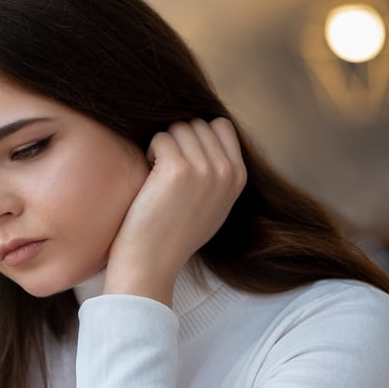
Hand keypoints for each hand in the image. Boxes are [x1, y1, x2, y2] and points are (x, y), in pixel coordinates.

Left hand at [103, 118, 245, 304]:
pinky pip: (161, 138)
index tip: (183, 160)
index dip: (196, 136)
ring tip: (158, 177)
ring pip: (178, 127)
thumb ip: (219, 171)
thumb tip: (210, 130)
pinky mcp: (178, 169)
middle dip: (178, 140)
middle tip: (166, 171)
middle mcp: (226, 171)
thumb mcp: (213, 203)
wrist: (152, 264)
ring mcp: (204, 169)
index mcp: (239, 177)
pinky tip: (149, 178)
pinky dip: (149, 152)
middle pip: (197, 123)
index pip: (221, 125)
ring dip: (163, 145)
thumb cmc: (174, 234)